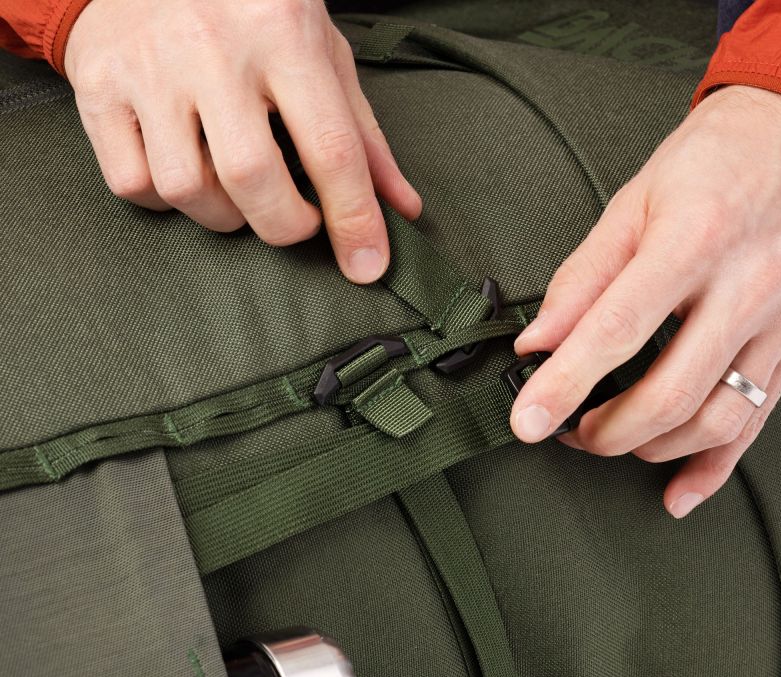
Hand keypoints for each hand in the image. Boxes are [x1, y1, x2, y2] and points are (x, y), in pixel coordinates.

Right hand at [63, 0, 421, 282]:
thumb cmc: (254, 14)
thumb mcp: (321, 55)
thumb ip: (363, 137)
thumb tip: (401, 210)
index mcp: (283, 34)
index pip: (330, 148)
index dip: (354, 219)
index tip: (367, 266)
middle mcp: (212, 48)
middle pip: (252, 180)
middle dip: (284, 225)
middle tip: (294, 216)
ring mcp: (148, 67)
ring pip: (187, 191)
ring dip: (224, 215)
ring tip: (236, 185)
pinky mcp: (98, 87)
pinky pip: (133, 184)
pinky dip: (165, 200)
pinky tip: (184, 168)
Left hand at [510, 85, 780, 517]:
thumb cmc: (707, 164)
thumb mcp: (631, 205)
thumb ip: (581, 279)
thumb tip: (536, 342)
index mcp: (694, 241)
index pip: (617, 329)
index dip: (565, 383)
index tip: (526, 419)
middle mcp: (747, 286)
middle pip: (670, 392)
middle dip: (606, 430)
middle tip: (565, 431)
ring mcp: (780, 320)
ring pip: (715, 418)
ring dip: (649, 447)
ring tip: (605, 441)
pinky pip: (756, 421)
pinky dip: (713, 467)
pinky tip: (677, 493)